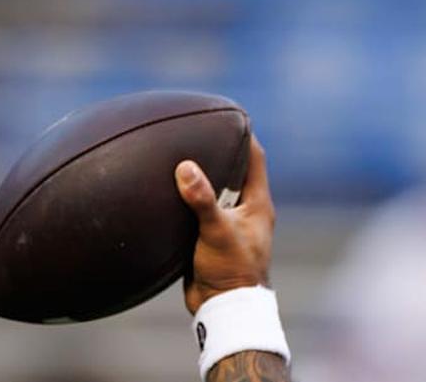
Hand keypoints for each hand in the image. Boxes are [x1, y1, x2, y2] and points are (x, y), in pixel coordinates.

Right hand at [174, 135, 275, 314]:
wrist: (223, 309)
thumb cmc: (231, 271)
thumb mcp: (216, 231)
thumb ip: (202, 199)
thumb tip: (186, 167)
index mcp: (258, 203)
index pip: (254, 158)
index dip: (244, 136)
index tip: (230, 116)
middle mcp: (247, 211)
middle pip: (235, 172)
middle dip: (219, 153)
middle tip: (197, 133)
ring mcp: (230, 225)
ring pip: (216, 193)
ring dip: (202, 179)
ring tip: (178, 158)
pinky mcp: (211, 240)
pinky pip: (200, 213)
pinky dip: (189, 201)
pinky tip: (168, 195)